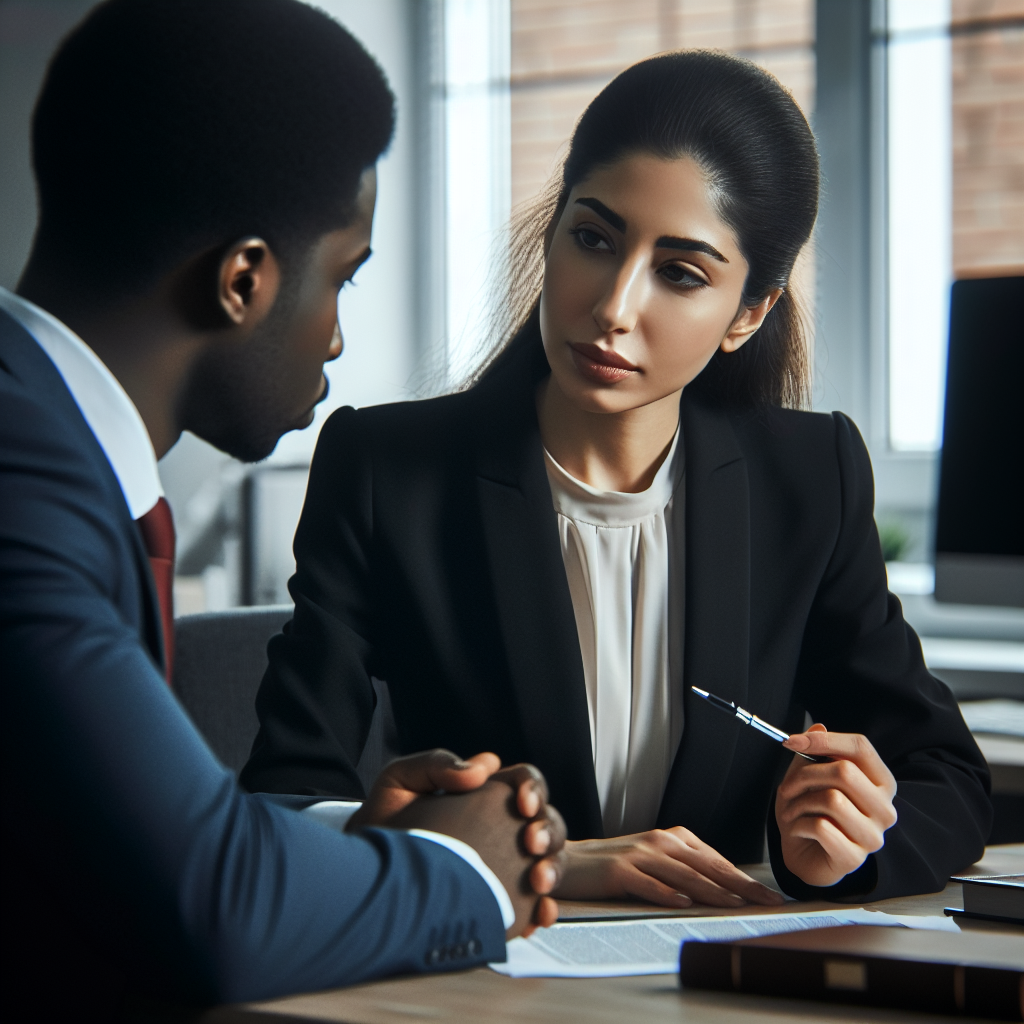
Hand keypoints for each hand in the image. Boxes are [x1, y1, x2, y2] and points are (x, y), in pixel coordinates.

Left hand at [346, 749, 566, 936]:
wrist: (365, 871)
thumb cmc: (385, 819)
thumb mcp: (402, 780)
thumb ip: (438, 763)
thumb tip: (483, 768)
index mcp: (486, 794)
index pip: (525, 782)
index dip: (534, 789)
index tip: (522, 805)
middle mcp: (503, 827)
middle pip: (548, 821)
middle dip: (548, 831)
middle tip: (531, 843)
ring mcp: (506, 864)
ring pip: (550, 860)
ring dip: (553, 869)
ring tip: (537, 881)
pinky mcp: (502, 900)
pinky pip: (533, 906)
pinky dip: (542, 911)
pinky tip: (534, 918)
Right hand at [554, 828, 783, 908]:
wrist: (570, 862)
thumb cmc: (617, 867)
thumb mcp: (656, 864)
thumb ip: (686, 872)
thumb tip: (726, 893)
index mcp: (672, 838)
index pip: (716, 861)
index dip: (745, 879)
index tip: (771, 896)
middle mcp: (659, 842)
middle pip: (706, 866)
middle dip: (741, 885)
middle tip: (769, 901)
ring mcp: (638, 855)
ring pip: (683, 875)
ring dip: (712, 890)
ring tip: (737, 904)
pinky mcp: (618, 871)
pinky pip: (646, 884)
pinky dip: (666, 893)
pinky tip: (682, 904)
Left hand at [777, 723, 897, 886]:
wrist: (805, 855)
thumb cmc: (811, 812)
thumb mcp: (807, 777)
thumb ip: (814, 753)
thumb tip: (817, 726)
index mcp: (880, 782)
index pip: (860, 747)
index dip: (824, 740)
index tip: (791, 742)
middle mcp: (885, 809)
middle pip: (845, 771)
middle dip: (805, 774)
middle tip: (786, 786)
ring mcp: (873, 836)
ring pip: (831, 799)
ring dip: (799, 802)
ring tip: (791, 810)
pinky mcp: (855, 858)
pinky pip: (821, 827)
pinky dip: (798, 824)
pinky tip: (797, 830)